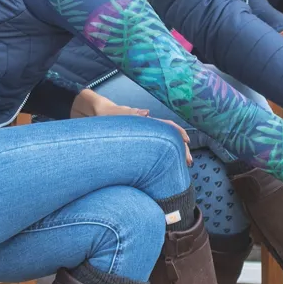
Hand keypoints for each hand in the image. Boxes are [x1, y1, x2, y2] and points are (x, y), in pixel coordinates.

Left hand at [70, 89, 191, 165]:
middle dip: (181, 151)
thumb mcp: (119, 114)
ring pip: (164, 147)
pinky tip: (164, 170)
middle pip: (170, 140)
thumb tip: (147, 113)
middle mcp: (148, 130)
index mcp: (146, 123)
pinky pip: (154, 153)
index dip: (179, 134)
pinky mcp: (138, 145)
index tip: (187, 142)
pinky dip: (162, 161)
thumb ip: (133, 114)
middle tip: (187, 163)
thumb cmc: (108, 115)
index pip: (168, 126)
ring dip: (174, 157)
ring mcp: (144, 138)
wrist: (95, 115)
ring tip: (179, 168)